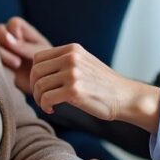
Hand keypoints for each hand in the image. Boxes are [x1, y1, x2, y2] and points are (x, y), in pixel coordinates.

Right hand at [0, 17, 52, 93]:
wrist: (44, 83)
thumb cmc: (47, 64)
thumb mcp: (40, 53)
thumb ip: (25, 46)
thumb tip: (8, 40)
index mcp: (23, 31)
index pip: (13, 23)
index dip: (15, 31)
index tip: (21, 41)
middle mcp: (10, 38)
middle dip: (4, 39)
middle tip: (16, 53)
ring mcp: (2, 50)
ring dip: (2, 54)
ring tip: (17, 64)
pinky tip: (8, 70)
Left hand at [30, 44, 159, 131]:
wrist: (125, 97)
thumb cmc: (103, 84)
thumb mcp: (84, 63)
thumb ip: (64, 62)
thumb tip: (36, 71)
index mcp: (72, 49)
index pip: (38, 58)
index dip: (35, 74)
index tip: (42, 86)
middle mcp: (71, 58)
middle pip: (36, 71)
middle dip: (34, 87)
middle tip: (42, 98)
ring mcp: (73, 73)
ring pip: (39, 85)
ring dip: (39, 99)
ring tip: (48, 105)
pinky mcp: (74, 91)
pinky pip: (46, 98)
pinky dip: (45, 106)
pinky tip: (52, 110)